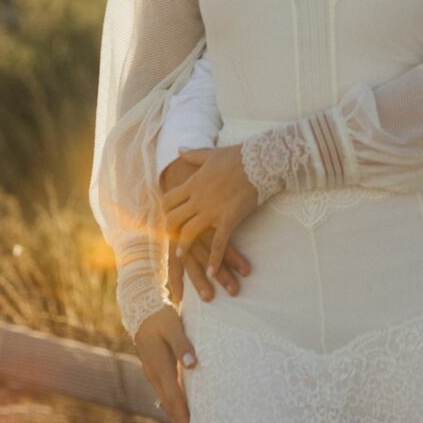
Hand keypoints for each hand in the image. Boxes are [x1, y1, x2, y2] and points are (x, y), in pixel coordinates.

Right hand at [133, 303, 196, 422]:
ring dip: (176, 418)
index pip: (174, 398)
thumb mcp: (173, 326)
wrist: (141, 310)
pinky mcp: (155, 371)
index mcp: (160, 367)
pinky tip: (179, 412)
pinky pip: (165, 394)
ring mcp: (153, 374)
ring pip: (166, 402)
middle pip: (169, 406)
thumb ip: (183, 345)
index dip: (183, 418)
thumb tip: (192, 365)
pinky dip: (172, 407)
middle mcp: (155, 375)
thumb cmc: (161, 318)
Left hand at [162, 144, 259, 277]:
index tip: (164, 215)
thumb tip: (179, 150)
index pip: (169, 199)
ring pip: (189, 233)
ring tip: (180, 256)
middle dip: (168, 229)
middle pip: (173, 218)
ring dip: (183, 246)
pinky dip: (214, 260)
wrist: (259, 162)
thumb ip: (193, 154)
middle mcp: (198, 199)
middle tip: (168, 237)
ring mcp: (212, 211)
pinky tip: (211, 272)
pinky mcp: (228, 220)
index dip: (164, 208)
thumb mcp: (210, 153)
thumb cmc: (236, 156)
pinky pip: (218, 244)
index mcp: (193, 183)